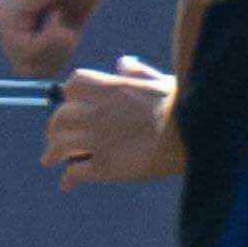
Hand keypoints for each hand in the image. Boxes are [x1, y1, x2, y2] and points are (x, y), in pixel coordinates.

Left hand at [0, 0, 116, 76]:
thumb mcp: (75, 13)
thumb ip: (59, 39)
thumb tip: (54, 60)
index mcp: (21, 20)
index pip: (34, 64)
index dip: (59, 58)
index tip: (71, 31)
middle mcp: (4, 21)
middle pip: (30, 71)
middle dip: (57, 57)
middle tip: (69, 28)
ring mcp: (0, 19)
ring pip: (28, 67)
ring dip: (55, 49)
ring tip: (62, 17)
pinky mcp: (2, 15)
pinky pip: (27, 52)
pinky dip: (50, 41)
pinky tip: (55, 14)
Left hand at [42, 59, 183, 188]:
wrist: (197, 134)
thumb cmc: (187, 105)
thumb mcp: (162, 81)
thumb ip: (138, 72)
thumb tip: (121, 63)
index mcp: (111, 89)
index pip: (73, 85)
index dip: (70, 96)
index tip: (71, 104)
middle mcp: (98, 112)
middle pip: (60, 117)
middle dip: (55, 128)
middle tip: (55, 137)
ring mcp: (98, 140)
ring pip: (59, 145)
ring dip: (52, 153)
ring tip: (49, 160)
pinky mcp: (105, 167)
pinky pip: (74, 173)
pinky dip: (68, 179)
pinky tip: (67, 183)